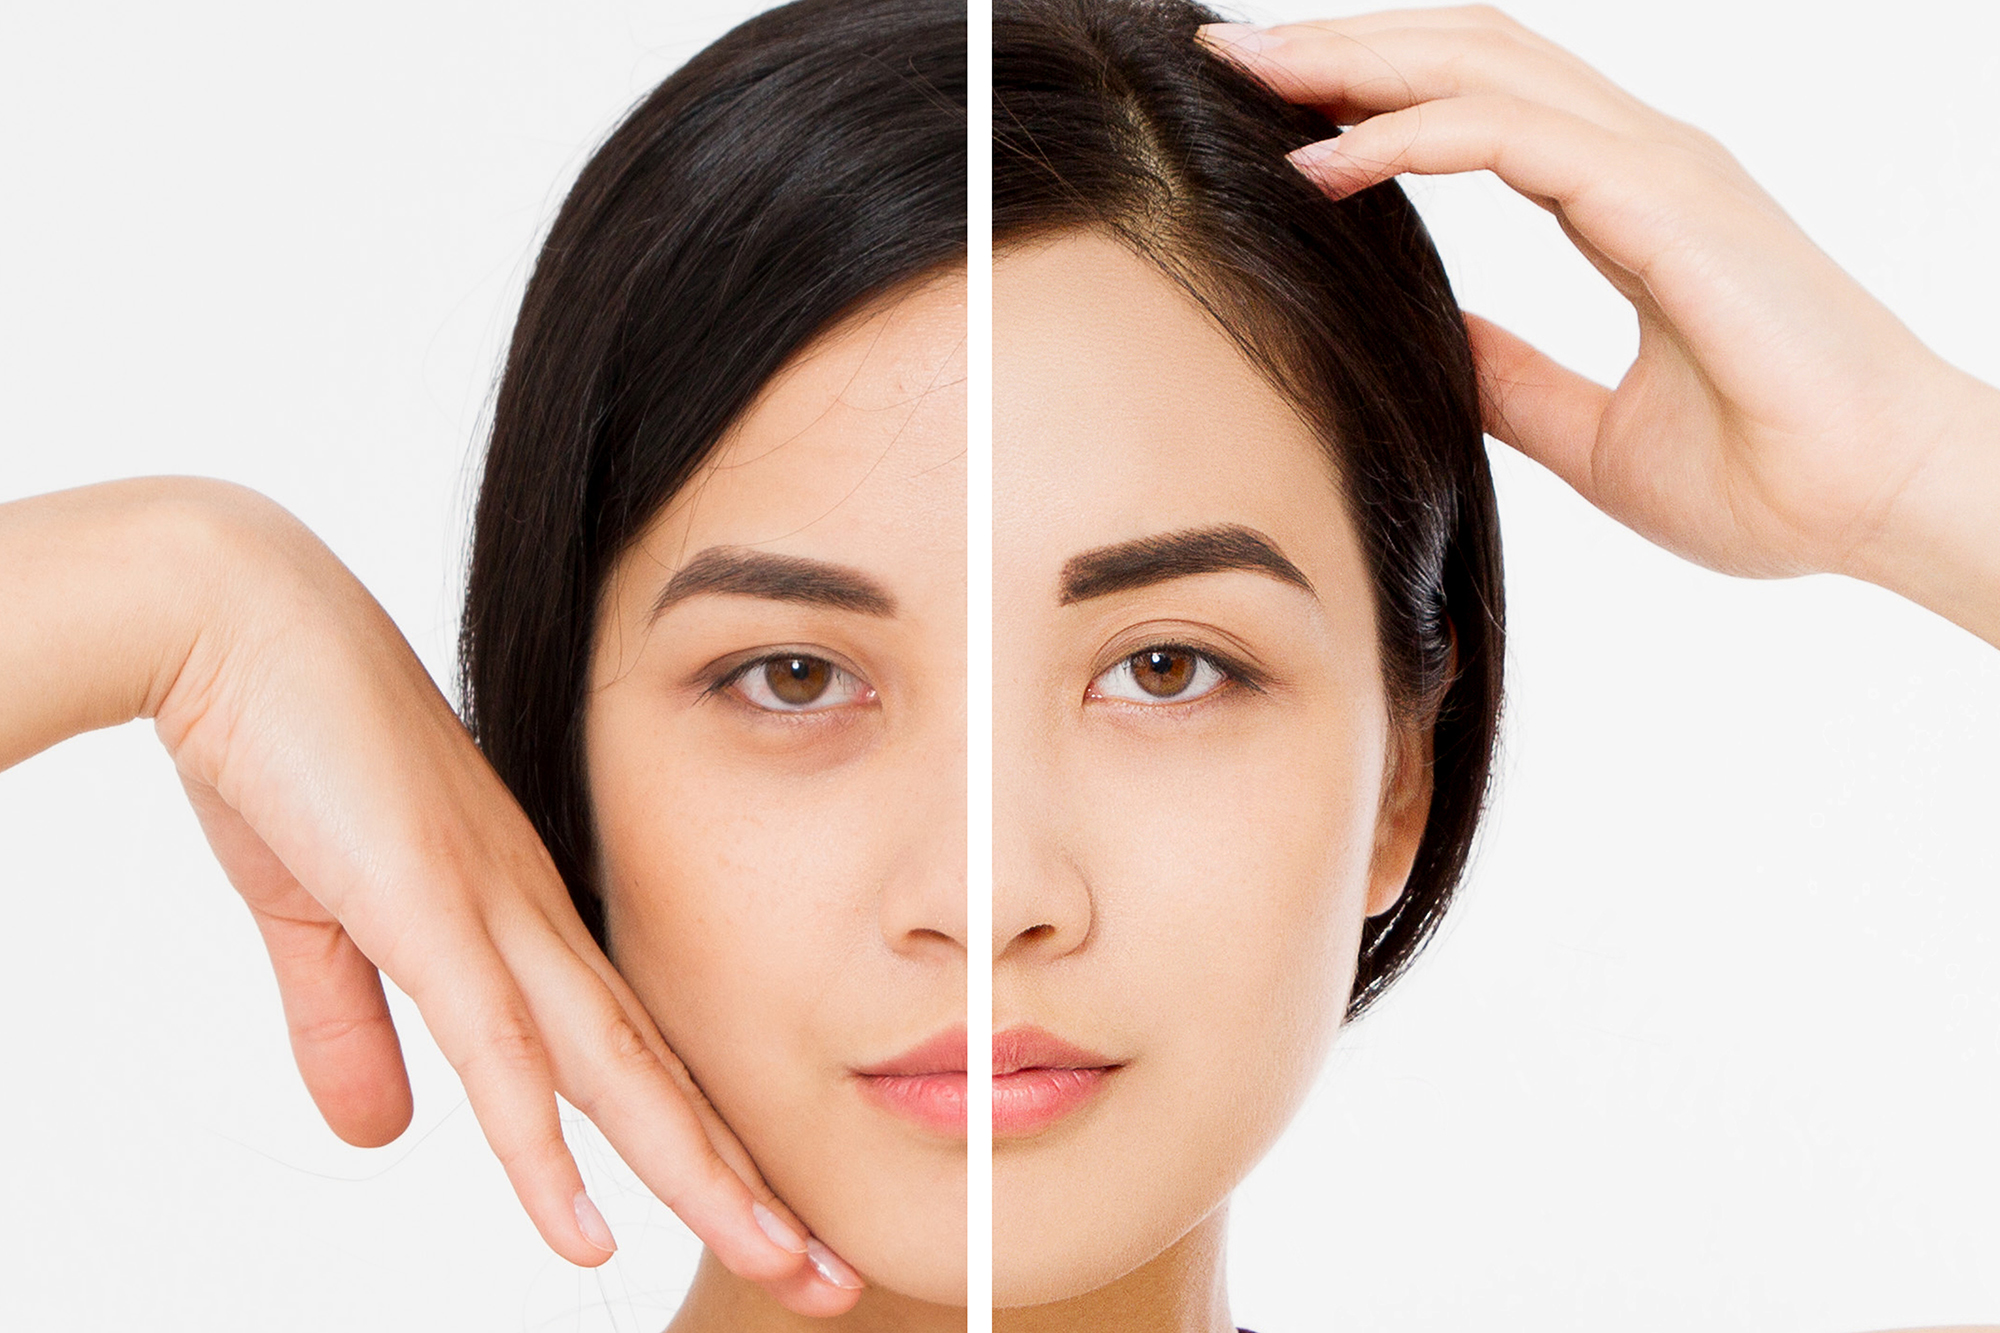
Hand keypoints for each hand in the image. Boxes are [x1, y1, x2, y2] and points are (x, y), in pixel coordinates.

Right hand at [0, 479, 861, 1314]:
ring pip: (617, 1070)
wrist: (237, 618)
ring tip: (781, 1262)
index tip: (762, 1216)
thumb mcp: (325, 918)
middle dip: (744, 1180)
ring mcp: (493, 908)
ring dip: (698, 1177)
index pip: (630, 1052)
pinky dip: (541, 1151)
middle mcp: (537, 916)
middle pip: (657, 1075)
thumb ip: (355, 1027)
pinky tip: (587, 1233)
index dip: (698, 1141)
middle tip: (824, 1270)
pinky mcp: (426, 904)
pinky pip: (496, 1052)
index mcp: (522, 914)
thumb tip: (380, 1137)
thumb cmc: (288, 748)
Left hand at [1200, 6, 1999, 644]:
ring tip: (1252, 75)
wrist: (1881, 508)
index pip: (1478, 102)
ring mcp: (1660, 170)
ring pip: (1481, 71)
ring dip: (1357, 65)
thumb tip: (1427, 348)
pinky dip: (1411, 137)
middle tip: (1232, 53)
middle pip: (1468, 55)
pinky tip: (1326, 162)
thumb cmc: (1766, 477)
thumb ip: (1511, 378)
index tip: (1272, 106)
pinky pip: (1514, 141)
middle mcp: (1640, 159)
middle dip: (1344, 46)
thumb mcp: (1588, 432)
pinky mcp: (1669, 205)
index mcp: (1626, 198)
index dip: (1374, 88)